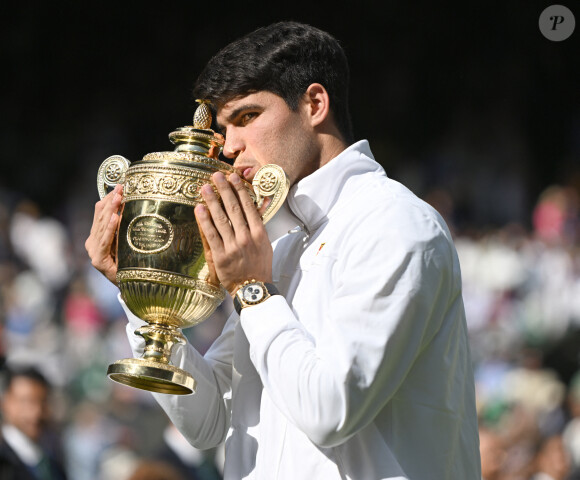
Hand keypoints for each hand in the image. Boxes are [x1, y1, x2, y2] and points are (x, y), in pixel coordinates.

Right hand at [85, 184, 122, 284]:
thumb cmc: (130, 262)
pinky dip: (109, 229)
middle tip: (121, 188)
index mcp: (97, 236)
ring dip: (111, 210)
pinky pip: (104, 242)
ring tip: (118, 197)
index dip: (109, 199)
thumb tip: (131, 204)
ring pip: (101, 227)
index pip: (100, 213)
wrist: (131, 285)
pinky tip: (114, 218)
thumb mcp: (127, 239)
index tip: (120, 186)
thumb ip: (124, 225)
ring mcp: (93, 251)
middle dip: (111, 201)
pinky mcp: (98, 260)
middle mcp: (92, 242)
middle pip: (101, 217)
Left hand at [194, 172, 271, 296]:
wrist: (254, 288)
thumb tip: (254, 209)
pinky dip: (205, 221)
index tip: (233, 178)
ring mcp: (233, 247)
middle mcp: (246, 238)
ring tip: (205, 188)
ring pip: (221, 219)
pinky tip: (199, 209)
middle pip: (234, 209)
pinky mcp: (220, 256)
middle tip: (216, 177)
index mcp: (259, 234)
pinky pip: (211, 235)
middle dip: (224, 190)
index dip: (240, 191)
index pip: (249, 207)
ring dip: (212, 201)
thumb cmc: (260, 267)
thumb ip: (258, 228)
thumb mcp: (266, 246)